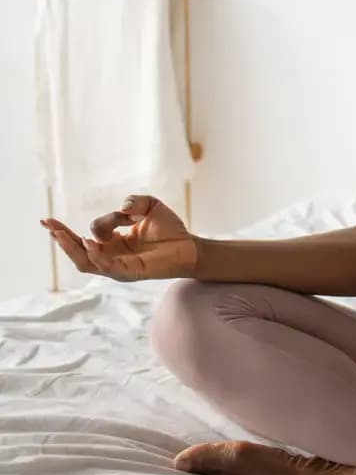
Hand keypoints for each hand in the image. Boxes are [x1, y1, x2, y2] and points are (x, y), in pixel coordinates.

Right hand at [40, 195, 197, 281]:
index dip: (78, 226)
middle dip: (61, 238)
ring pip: (87, 262)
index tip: (53, 218)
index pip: (89, 234)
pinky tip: (89, 242)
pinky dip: (97, 255)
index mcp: (113, 243)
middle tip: (47, 224)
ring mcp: (119, 266)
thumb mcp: (151, 206)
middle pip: (79, 252)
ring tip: (59, 234)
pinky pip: (107, 266)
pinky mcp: (129, 272)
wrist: (190, 246)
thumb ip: (135, 201)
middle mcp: (112, 256)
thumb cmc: (170, 229)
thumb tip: (122, 208)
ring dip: (72, 248)